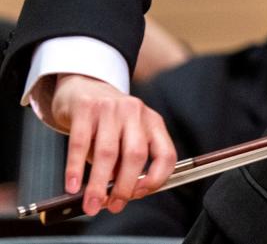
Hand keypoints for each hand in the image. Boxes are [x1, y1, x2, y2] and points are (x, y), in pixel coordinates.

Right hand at [50, 73, 176, 215]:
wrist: (84, 88)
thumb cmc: (109, 121)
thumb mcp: (126, 137)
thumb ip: (125, 163)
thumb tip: (118, 195)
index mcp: (153, 122)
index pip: (165, 154)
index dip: (156, 179)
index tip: (140, 195)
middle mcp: (135, 112)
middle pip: (136, 155)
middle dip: (125, 186)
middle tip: (113, 205)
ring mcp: (111, 108)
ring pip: (108, 152)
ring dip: (99, 184)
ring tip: (92, 204)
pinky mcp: (86, 108)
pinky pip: (80, 143)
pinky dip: (76, 168)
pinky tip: (73, 185)